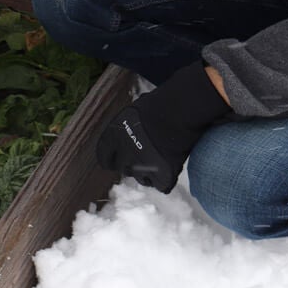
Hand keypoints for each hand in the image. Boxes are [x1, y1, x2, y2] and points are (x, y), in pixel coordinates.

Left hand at [96, 61, 232, 192]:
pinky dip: (166, 178)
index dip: (111, 159)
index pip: (103, 157)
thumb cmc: (161, 104)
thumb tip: (125, 135)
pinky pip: (161, 184)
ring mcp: (143, 167)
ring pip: (141, 178)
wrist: (183, 110)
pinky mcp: (162, 176)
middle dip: (132, 165)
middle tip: (146, 155)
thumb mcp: (133, 110)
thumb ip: (125, 127)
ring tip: (160, 157)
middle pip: (123, 169)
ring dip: (149, 172)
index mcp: (113, 136)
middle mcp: (124, 154)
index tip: (117, 160)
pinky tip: (171, 164)